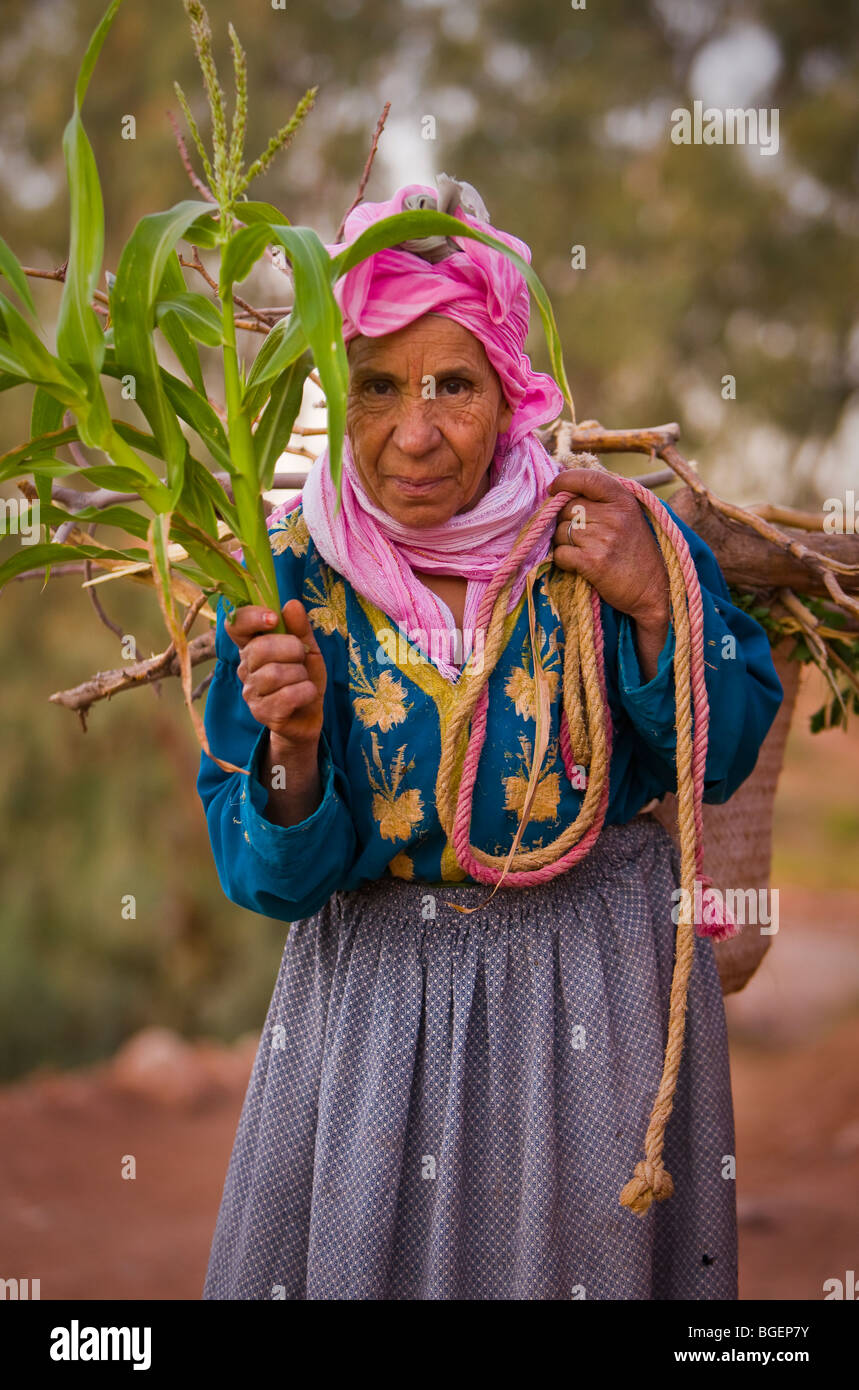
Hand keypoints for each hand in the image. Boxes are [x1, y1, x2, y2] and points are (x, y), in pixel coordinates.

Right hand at [226, 598, 326, 750]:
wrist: (309, 716)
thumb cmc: (304, 678)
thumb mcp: (308, 649)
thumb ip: (300, 628)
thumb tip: (291, 604)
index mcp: (252, 646)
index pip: (235, 625)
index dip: (251, 617)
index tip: (273, 618)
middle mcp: (245, 667)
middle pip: (260, 648)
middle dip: (292, 649)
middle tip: (301, 658)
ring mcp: (250, 692)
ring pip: (275, 673)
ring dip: (300, 674)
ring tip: (303, 680)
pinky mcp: (262, 713)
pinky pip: (287, 696)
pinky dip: (305, 692)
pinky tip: (306, 694)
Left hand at [547, 467, 669, 629]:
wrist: (652, 590)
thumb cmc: (635, 553)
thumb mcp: (627, 518)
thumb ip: (601, 502)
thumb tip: (562, 492)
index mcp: (623, 500)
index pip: (588, 479)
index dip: (565, 481)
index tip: (554, 488)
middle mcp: (614, 516)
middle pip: (567, 508)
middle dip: (565, 522)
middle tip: (581, 537)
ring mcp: (604, 538)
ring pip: (560, 531)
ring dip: (563, 543)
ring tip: (584, 552)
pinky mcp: (593, 561)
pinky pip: (560, 553)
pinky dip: (563, 560)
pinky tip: (578, 565)